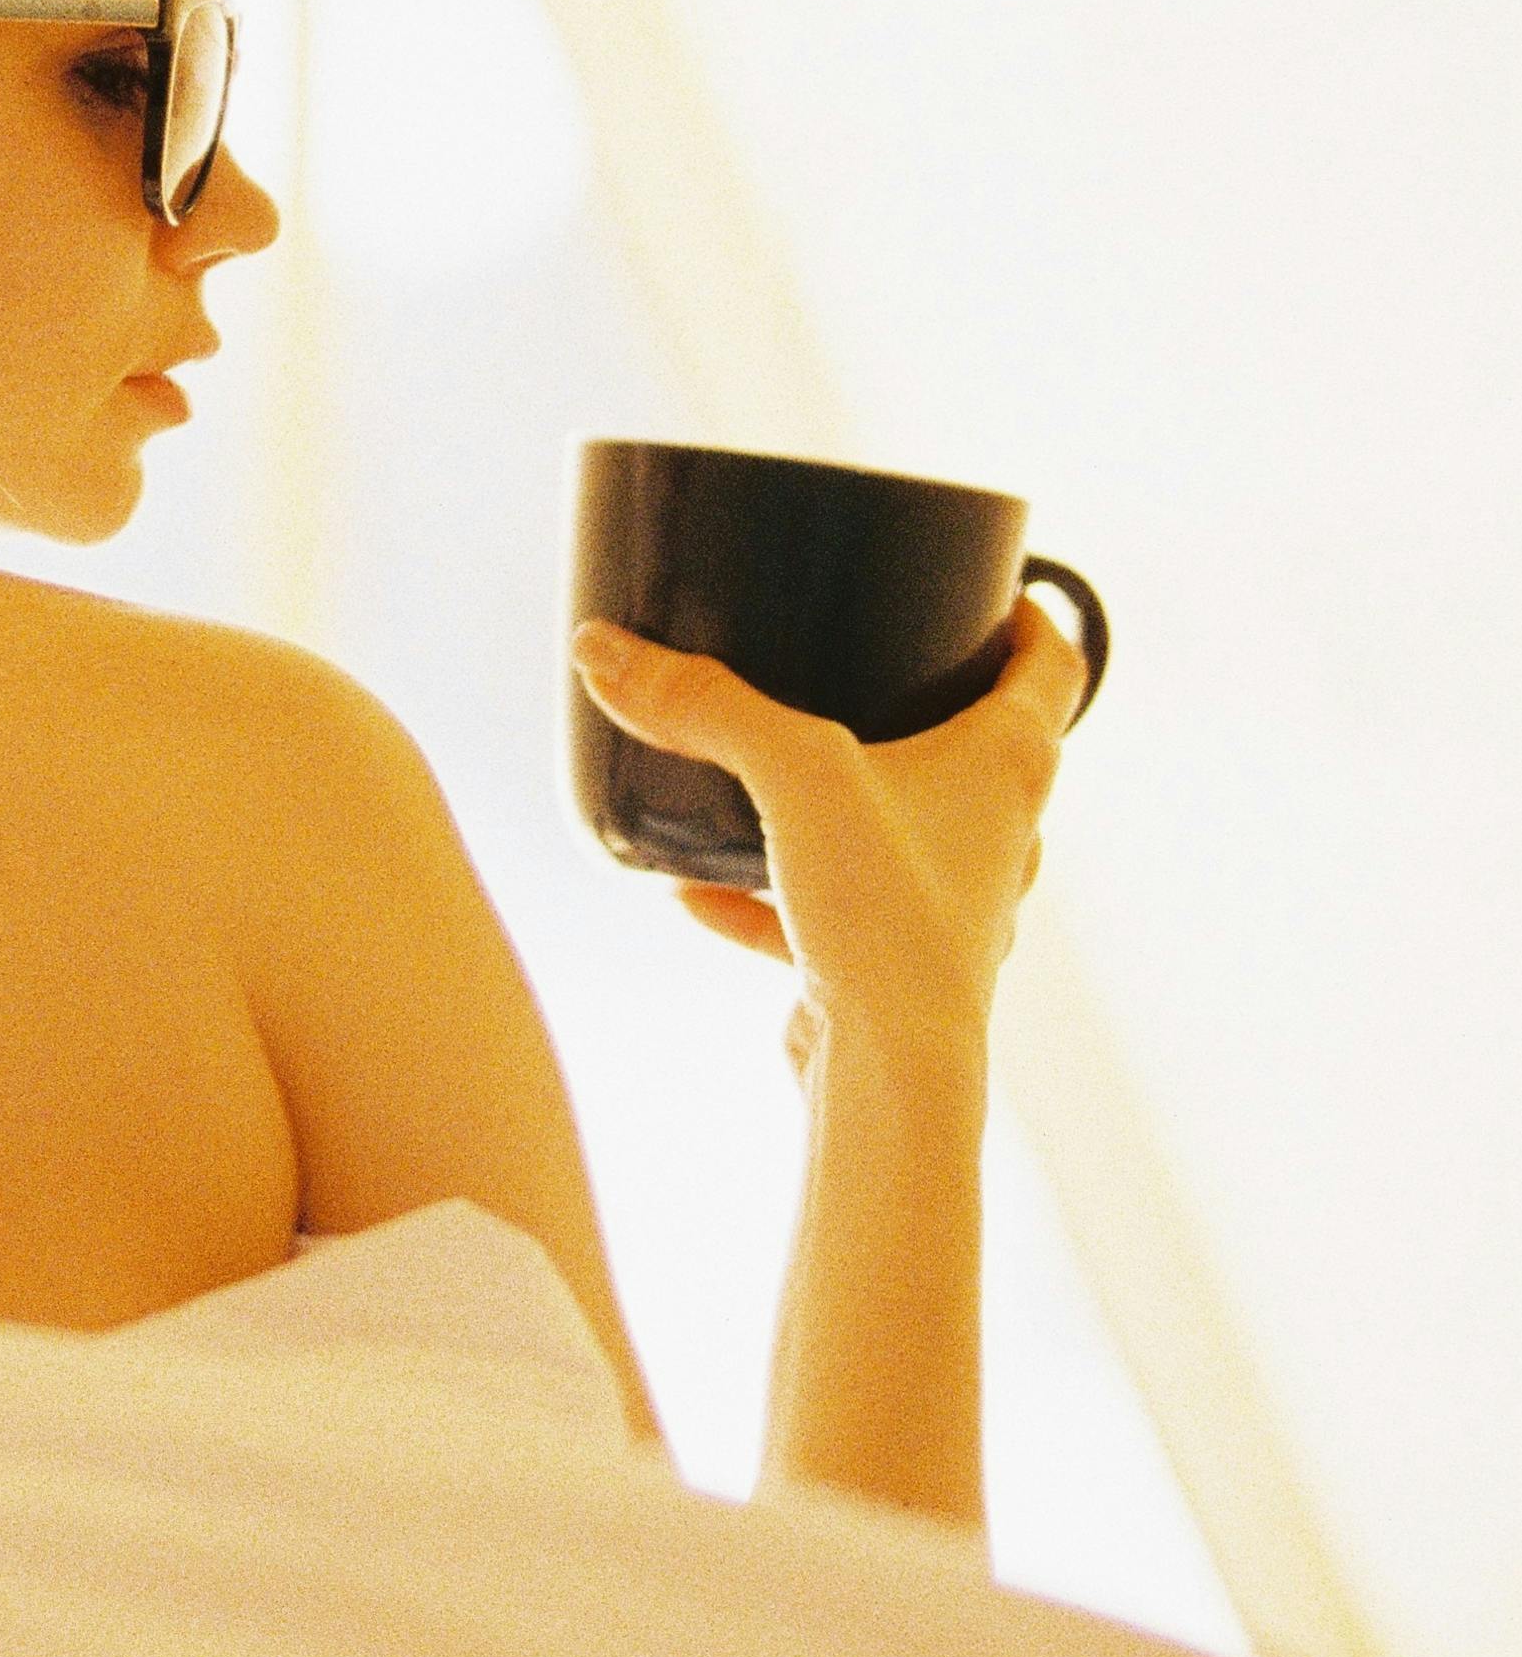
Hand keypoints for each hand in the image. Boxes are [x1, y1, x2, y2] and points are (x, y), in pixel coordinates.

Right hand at [570, 598, 1087, 1062]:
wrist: (891, 1067)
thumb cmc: (888, 913)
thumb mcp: (792, 775)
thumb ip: (705, 707)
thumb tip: (605, 650)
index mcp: (1005, 767)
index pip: (1051, 669)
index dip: (1031, 619)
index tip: (1002, 589)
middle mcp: (995, 833)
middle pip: (985, 749)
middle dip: (931, 707)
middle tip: (875, 666)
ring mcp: (948, 905)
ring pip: (905, 833)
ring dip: (844, 804)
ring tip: (770, 778)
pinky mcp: (891, 965)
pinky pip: (827, 913)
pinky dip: (767, 897)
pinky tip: (692, 891)